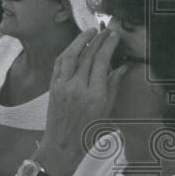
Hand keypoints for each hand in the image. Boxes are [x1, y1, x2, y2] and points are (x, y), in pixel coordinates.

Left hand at [35, 29, 126, 175]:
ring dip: (80, 41)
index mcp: (95, 95)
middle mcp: (78, 88)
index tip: (114, 36)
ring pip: (70, 56)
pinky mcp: (52, 87)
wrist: (62, 145)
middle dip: (97, 40)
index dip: (108, 46)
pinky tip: (74, 46)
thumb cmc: (88, 132)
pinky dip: (67, 52)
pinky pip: (59, 64)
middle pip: (87, 56)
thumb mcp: (107, 111)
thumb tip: (121, 67)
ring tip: (90, 31)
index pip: (102, 62)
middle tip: (105, 31)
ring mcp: (63, 86)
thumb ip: (113, 87)